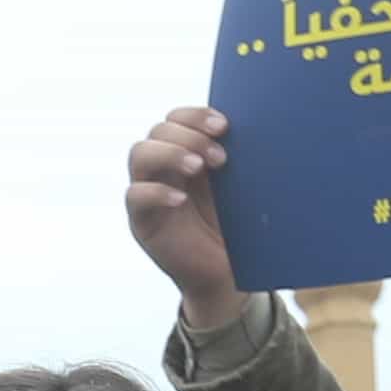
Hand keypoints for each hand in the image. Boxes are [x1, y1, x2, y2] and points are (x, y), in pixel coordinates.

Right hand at [126, 104, 244, 327]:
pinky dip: (156, 192)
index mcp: (186, 154)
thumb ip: (236, 159)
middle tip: (220, 157)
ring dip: (170, 154)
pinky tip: (180, 199)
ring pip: (139, 154)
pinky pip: (135, 196)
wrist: (228, 275)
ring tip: (199, 167)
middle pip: (157, 131)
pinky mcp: (142, 221)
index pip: (176, 119)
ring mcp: (149, 193)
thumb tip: (255, 127)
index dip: (195, 115)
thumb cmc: (238, 229)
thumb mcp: (240, 188)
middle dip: (189, 135)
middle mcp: (164, 169)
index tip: (224, 126)